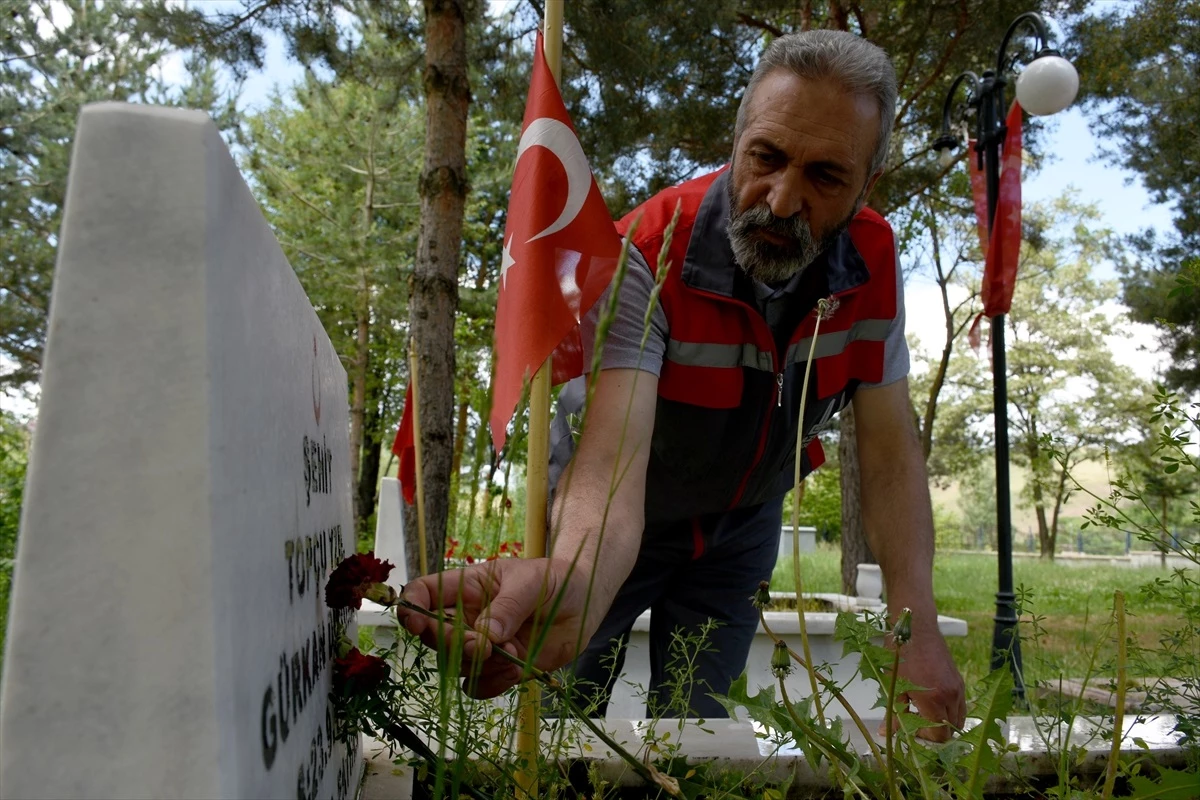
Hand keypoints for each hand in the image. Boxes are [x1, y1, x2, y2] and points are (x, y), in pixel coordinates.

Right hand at [396, 557, 597, 698]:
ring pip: (456, 666)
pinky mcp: (500, 668)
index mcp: (468, 587)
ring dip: (479, 665)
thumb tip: (483, 635)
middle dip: (452, 645)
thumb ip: (507, 606)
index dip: (412, 607)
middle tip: (481, 645)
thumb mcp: (532, 582)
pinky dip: (494, 683)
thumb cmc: (555, 579)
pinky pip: (479, 687)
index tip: (416, 622)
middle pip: (434, 636)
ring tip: (514, 652)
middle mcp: (468, 618)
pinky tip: (518, 669)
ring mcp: (482, 645)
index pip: (425, 593)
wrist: (585, 602)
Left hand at [886, 623, 966, 741]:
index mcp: (934, 700)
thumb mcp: (893, 685)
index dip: (925, 738)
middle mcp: (951, 696)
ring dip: (944, 722)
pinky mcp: (960, 681)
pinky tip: (932, 702)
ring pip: (958, 718)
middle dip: (934, 732)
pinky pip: (960, 705)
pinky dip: (949, 710)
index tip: (911, 730)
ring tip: (924, 712)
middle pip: (951, 730)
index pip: (939, 734)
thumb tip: (885, 732)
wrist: (917, 627)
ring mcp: (958, 688)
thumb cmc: (901, 654)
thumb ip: (893, 713)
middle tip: (916, 723)